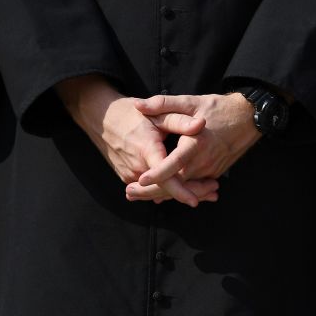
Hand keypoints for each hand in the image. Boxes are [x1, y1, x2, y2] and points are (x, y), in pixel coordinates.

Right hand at [56, 75, 216, 206]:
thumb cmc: (132, 114)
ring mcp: (129, 174)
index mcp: (146, 150)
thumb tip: (201, 124)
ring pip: (158, 191)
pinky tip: (187, 190)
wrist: (100, 117)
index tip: (196, 201)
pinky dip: (167, 190)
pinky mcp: (126, 177)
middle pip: (165, 189)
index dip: (181, 191)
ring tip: (208, 194)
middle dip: (190, 193)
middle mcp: (136, 167)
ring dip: (181, 193)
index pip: (165, 178)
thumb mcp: (157, 114)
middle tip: (214, 194)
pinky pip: (149, 188)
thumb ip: (180, 121)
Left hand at [124, 93, 260, 200]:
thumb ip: (163, 104)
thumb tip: (138, 105)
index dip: (158, 174)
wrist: (248, 118)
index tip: (140, 180)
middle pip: (176, 184)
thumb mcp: (191, 102)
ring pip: (185, 188)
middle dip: (151, 191)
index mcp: (196, 143)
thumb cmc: (218, 108)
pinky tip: (161, 194)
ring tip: (139, 195)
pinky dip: (178, 191)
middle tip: (129, 192)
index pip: (175, 164)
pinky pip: (194, 186)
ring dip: (163, 194)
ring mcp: (211, 169)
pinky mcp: (214, 173)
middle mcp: (204, 161)